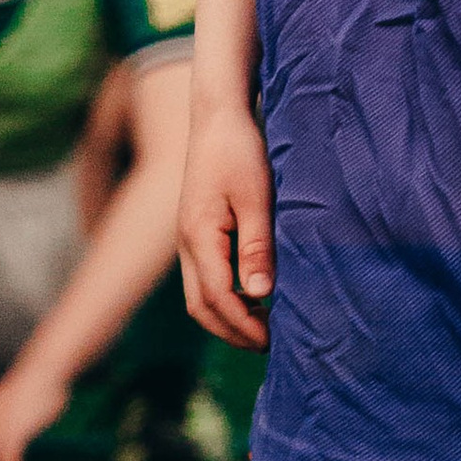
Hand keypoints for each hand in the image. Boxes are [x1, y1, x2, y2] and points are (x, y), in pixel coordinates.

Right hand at [177, 100, 273, 350]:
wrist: (218, 116)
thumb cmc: (240, 150)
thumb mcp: (256, 198)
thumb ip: (257, 248)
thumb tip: (262, 296)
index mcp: (198, 237)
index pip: (218, 299)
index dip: (244, 326)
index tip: (274, 340)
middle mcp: (187, 243)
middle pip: (202, 307)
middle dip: (233, 331)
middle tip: (270, 344)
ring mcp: (188, 239)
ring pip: (200, 296)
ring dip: (229, 317)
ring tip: (265, 326)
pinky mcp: (196, 232)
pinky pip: (205, 278)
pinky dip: (227, 298)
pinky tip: (255, 295)